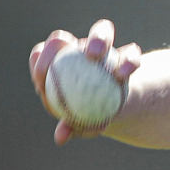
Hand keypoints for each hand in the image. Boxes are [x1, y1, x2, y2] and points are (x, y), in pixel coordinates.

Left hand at [29, 19, 142, 144]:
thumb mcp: (79, 122)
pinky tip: (124, 75)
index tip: (43, 78)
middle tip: (60, 57)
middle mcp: (74, 49)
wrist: (117, 107)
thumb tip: (62, 137)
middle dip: (60, 43)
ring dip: (98, 39)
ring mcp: (101, 47)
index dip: (39, 61)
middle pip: (62, 38)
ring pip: (100, 31)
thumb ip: (71, 125)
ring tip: (98, 55)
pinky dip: (127, 62)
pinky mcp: (126, 53)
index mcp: (55, 63)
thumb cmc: (88, 114)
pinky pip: (129, 53)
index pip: (40, 54)